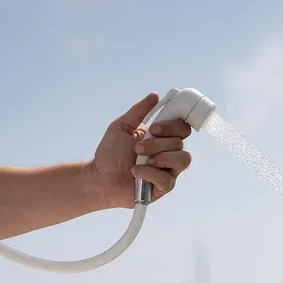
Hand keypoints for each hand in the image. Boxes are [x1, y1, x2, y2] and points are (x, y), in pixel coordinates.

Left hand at [91, 92, 192, 208]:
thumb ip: (138, 111)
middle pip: (180, 142)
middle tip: (137, 148)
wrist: (100, 177)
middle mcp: (168, 153)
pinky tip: (135, 173)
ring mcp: (168, 171)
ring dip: (159, 157)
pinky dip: (150, 174)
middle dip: (157, 144)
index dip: (172, 126)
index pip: (182, 128)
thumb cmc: (110, 153)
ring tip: (139, 161)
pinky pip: (168, 179)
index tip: (153, 128)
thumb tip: (155, 95)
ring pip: (182, 159)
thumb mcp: (121, 127)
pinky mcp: (163, 187)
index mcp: (162, 138)